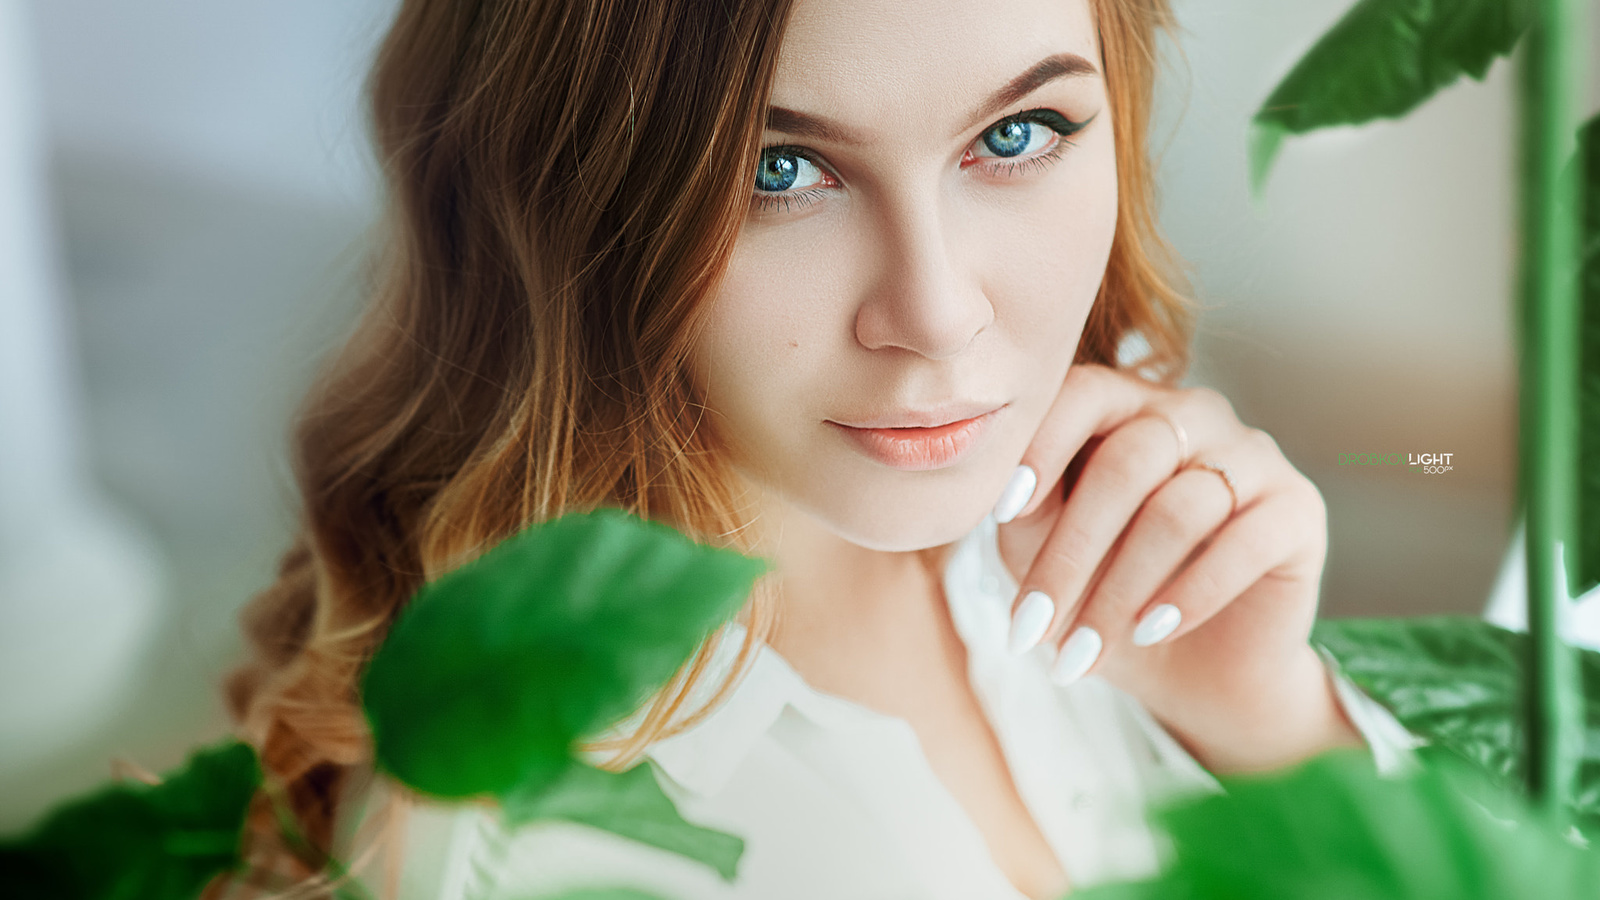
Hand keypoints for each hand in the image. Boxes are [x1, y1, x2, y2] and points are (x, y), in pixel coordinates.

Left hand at [993, 364, 1360, 772]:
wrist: (1192, 667)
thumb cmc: (1103, 591)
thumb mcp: (1044, 549)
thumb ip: (1025, 509)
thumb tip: (999, 490)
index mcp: (1126, 405)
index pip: (1083, 393)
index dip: (1039, 446)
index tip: (1001, 512)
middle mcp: (1193, 415)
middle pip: (1127, 463)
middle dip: (1071, 553)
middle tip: (1031, 626)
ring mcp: (1252, 456)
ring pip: (1179, 509)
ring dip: (1121, 590)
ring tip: (1083, 650)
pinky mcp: (1298, 509)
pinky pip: (1245, 541)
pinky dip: (1190, 593)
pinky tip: (1150, 633)